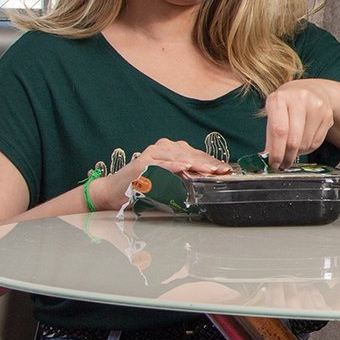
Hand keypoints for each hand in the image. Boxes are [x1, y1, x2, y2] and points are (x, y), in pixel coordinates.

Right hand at [94, 139, 231, 209]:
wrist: (113, 191)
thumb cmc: (143, 187)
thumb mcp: (169, 180)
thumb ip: (185, 176)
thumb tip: (207, 179)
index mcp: (170, 150)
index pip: (196, 154)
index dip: (211, 161)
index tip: (225, 169)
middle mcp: (162, 148)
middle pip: (190, 154)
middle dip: (208, 163)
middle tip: (222, 171)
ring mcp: (152, 154)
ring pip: (179, 157)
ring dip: (196, 163)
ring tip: (210, 170)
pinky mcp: (143, 163)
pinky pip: (162, 164)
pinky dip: (175, 165)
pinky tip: (186, 167)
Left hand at [264, 79, 339, 167]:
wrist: (312, 90)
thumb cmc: (287, 104)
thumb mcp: (273, 112)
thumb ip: (270, 135)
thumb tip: (267, 158)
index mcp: (280, 98)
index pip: (278, 130)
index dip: (276, 151)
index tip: (273, 163)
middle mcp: (300, 99)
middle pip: (294, 140)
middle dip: (287, 157)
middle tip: (282, 164)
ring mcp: (316, 106)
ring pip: (306, 143)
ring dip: (297, 153)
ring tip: (292, 150)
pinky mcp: (327, 115)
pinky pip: (316, 142)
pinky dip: (307, 149)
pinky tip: (302, 143)